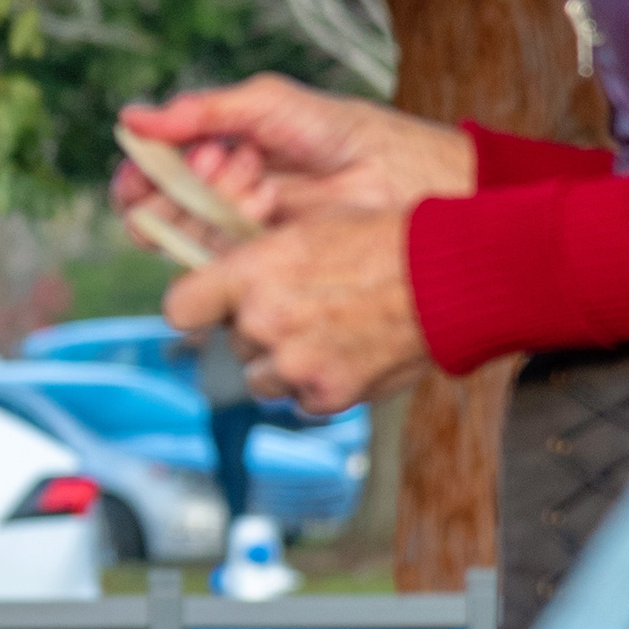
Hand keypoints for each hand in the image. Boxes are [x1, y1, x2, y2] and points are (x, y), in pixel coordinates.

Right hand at [117, 75, 474, 233]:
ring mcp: (238, 237)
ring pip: (186, 235)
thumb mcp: (268, 105)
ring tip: (257, 175)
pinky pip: (219, 261)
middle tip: (217, 160)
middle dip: (180, 185)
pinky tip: (267, 201)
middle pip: (158, 212)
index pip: (149, 177)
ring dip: (212, 201)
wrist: (402, 176)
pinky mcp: (260, 267)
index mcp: (212, 157)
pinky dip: (234, 227)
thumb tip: (130, 119)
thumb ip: (201, 111)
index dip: (140, 176)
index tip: (150, 165)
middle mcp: (217, 201)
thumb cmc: (342, 133)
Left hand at [164, 209, 427, 414]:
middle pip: (230, 343)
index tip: (209, 306)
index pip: (180, 309)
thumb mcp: (309, 226)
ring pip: (261, 379)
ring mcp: (296, 365)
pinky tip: (349, 355)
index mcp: (251, 272)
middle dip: (256, 331)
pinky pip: (302, 402)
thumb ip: (259, 260)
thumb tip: (227, 279)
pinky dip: (318, 387)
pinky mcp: (329, 396)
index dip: (196, 308)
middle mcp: (264, 322)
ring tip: (327, 332)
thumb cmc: (384, 238)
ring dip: (283, 363)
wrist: (448, 276)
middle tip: (300, 309)